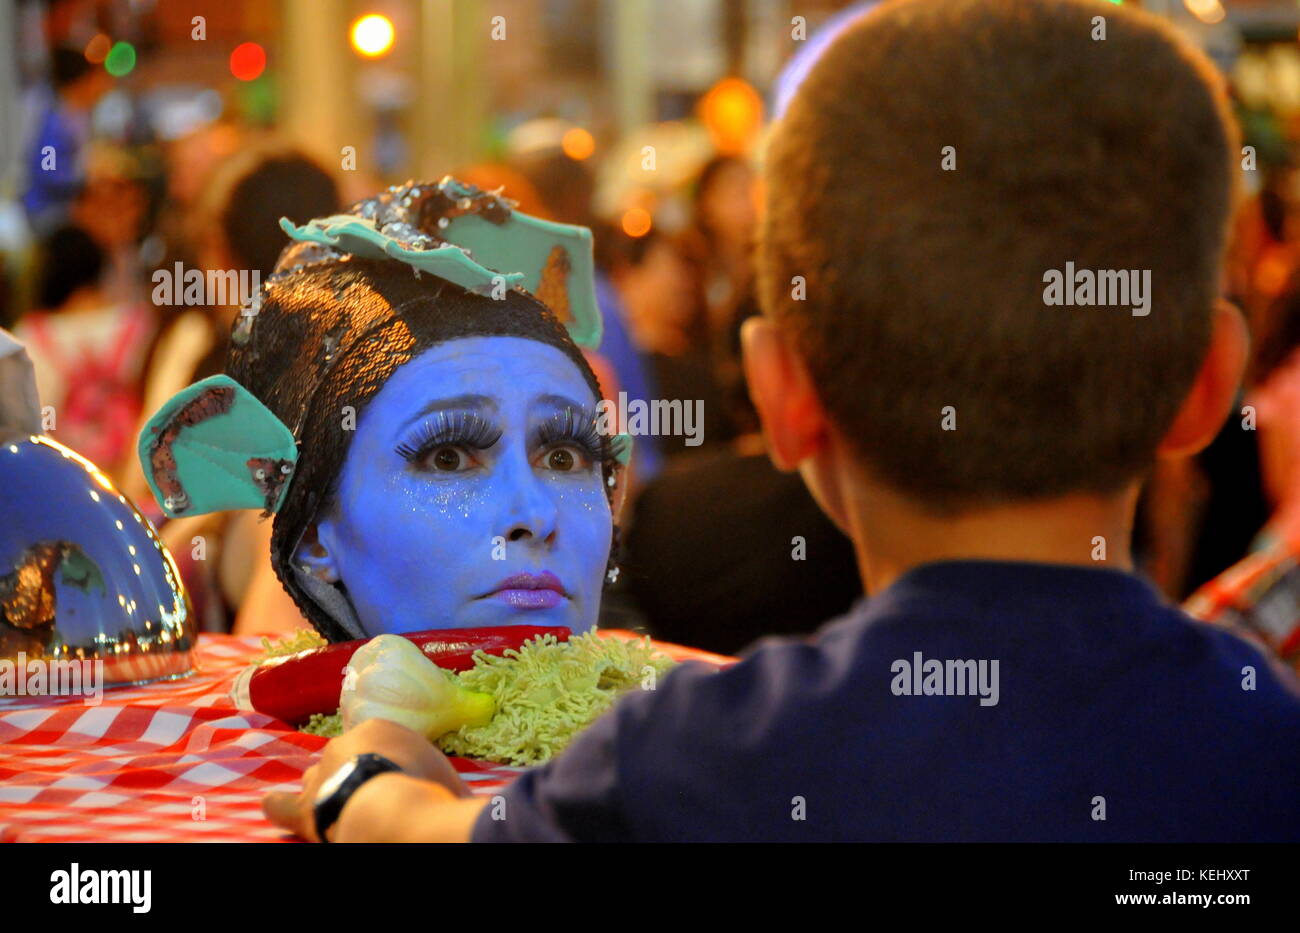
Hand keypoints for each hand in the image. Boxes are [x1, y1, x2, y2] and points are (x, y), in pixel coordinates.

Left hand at [263, 717, 468, 841]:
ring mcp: (322, 773)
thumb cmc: (429, 789)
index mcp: (381, 727)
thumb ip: (447, 782)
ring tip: (335, 803)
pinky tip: (275, 808)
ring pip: (315, 777)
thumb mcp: (449, 778)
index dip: (387, 761)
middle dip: (355, 772)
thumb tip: (467, 798)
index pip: (378, 740)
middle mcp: (346, 742)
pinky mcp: (305, 807)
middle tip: (372, 793)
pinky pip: (281, 804)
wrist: (392, 811)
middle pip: (345, 755)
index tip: (399, 776)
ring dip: (324, 790)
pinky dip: (280, 807)